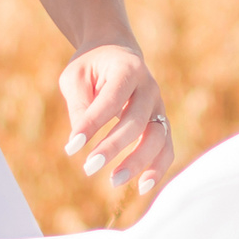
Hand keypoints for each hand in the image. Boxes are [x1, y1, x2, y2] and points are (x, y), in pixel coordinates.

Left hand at [61, 45, 173, 199]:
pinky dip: (158, 168)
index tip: (71, 147)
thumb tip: (79, 143)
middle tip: (89, 167)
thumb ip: (79, 106)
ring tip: (114, 181)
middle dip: (113, 147)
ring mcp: (159, 106)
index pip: (111, 100)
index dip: (92, 124)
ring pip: (158, 137)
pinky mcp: (161, 122)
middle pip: (136, 122)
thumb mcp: (75, 78)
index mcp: (127, 69)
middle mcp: (149, 87)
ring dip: (139, 161)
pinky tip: (143, 187)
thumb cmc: (91, 66)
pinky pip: (166, 147)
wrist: (116, 51)